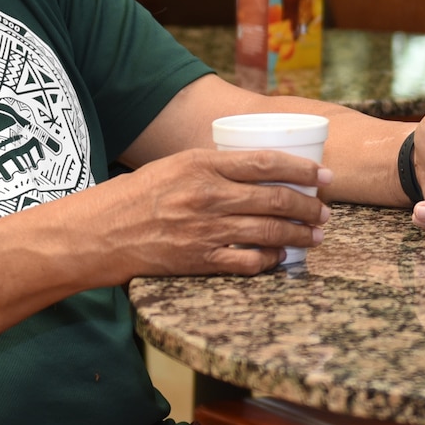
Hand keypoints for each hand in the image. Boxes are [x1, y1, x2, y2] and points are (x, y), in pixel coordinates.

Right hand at [109, 148, 330, 275]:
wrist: (99, 232)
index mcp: (202, 165)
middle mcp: (208, 196)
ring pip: (268, 232)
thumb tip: (259, 168)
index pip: (265, 162)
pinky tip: (280, 257)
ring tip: (315, 236)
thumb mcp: (175, 165)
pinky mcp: (199, 260)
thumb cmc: (137, 196)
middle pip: (274, 199)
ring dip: (298, 235)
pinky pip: (247, 262)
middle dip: (308, 206)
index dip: (302, 168)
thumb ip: (214, 166)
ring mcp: (205, 230)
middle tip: (325, 211)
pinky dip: (269, 260)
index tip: (324, 174)